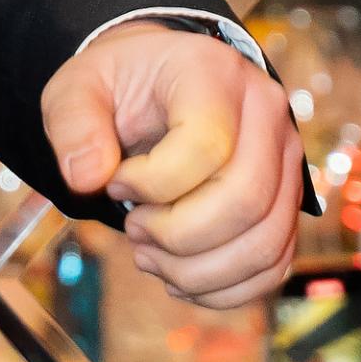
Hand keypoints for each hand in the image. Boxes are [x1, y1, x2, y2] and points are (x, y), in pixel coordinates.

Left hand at [40, 22, 302, 308]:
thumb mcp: (77, 88)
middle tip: (133, 228)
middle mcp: (265, 112)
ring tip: (148, 254)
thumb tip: (87, 179)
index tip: (115, 183)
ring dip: (198, 270)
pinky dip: (224, 288)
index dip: (152, 183)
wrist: (156, 87)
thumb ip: (72, 125)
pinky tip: (178, 277)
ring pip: (264, 242)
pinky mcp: (287, 204)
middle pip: (245, 200)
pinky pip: (273, 265)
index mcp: (212, 73)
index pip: (206, 145)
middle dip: (177, 235)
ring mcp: (286, 160)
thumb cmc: (118, 88)